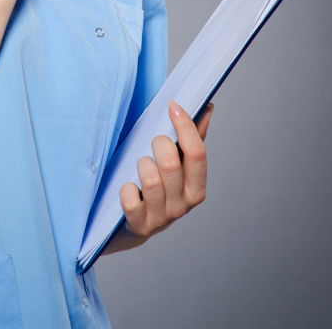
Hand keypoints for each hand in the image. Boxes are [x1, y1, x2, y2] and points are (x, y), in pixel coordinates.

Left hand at [105, 100, 213, 252]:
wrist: (134, 224)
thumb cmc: (158, 184)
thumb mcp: (177, 164)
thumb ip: (192, 138)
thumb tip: (207, 108)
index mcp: (196, 188)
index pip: (197, 153)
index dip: (185, 126)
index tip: (172, 106)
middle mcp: (182, 206)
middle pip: (171, 164)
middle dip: (157, 145)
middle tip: (152, 143)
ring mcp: (161, 218)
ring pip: (150, 180)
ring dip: (141, 165)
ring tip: (139, 166)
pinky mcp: (139, 226)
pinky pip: (130, 200)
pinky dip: (126, 189)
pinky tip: (127, 186)